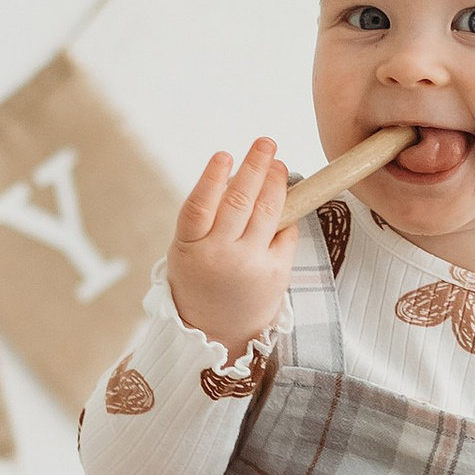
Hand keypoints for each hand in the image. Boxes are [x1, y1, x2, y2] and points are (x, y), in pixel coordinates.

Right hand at [168, 137, 294, 359]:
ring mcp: (250, 265)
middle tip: (265, 143)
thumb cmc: (201, 279)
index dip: (212, 177)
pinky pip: (285, 231)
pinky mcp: (276, 273)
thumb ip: (207, 217)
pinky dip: (286, 212)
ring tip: (277, 164)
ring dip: (276, 182)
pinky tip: (284, 199)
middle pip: (239, 201)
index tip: (224, 154)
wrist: (217, 331)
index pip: (200, 206)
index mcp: (190, 249)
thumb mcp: (188, 250)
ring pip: (268, 211)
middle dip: (255, 166)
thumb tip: (238, 174)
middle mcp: (220, 256)